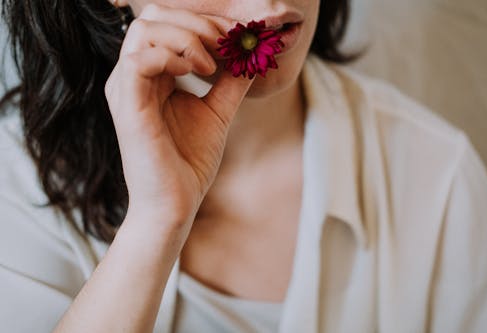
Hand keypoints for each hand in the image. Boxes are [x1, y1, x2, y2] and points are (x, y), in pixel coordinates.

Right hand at [105, 4, 253, 226]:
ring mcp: (126, 89)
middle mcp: (133, 76)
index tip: (237, 36)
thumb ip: (230, 82)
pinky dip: (172, 56)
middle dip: (196, 22)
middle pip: (153, 16)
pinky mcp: (127, 106)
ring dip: (187, 36)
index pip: (168, 23)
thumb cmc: (189, 162)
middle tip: (226, 43)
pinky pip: (139, 60)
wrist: (175, 204)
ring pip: (145, 29)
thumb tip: (250, 54)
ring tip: (211, 64)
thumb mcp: (217, 113)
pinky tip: (194, 73)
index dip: (204, 21)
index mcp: (151, 75)